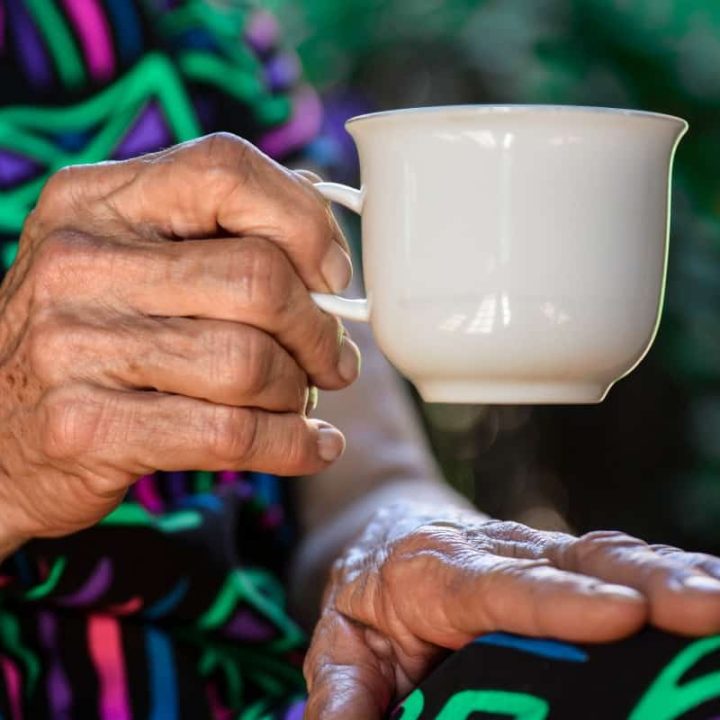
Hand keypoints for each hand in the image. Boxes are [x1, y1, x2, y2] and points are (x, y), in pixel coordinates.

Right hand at [0, 133, 359, 546]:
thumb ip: (211, 230)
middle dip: (319, 330)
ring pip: (249, 363)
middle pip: (257, 278)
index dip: (304, 222)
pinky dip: (293, 446)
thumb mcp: (126, 261)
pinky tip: (312, 446)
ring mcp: (75, 346)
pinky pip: (229, 434)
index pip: (225, 170)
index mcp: (95, 201)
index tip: (334, 277)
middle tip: (334, 360)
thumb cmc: (90, 340)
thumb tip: (320, 207)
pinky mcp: (87, 427)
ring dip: (300, 391)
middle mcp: (79, 263)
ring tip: (303, 401)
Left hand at [304, 505, 719, 718]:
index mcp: (435, 572)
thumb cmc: (368, 591)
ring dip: (671, 574)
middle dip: (645, 581)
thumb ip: (343, 695)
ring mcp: (537, 553)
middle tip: (708, 605)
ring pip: (608, 555)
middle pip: (573, 561)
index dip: (558, 602)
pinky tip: (714, 587)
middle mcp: (496, 554)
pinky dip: (671, 573)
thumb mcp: (341, 643)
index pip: (499, 587)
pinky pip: (621, 563)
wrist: (386, 526)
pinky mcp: (565, 563)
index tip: (622, 615)